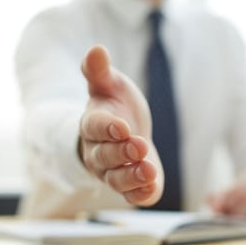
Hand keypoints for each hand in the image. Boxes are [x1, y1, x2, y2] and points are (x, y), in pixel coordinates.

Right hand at [79, 45, 162, 205]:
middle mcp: (98, 152)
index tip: (122, 126)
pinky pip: (131, 194)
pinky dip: (140, 194)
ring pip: (116, 179)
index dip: (107, 128)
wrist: (122, 132)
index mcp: (93, 124)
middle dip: (122, 153)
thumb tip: (97, 49)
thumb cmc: (114, 106)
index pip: (94, 127)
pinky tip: (152, 189)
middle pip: (105, 156)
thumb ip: (100, 71)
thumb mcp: (109, 85)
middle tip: (139, 146)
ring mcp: (112, 171)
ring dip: (132, 176)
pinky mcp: (130, 184)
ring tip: (149, 170)